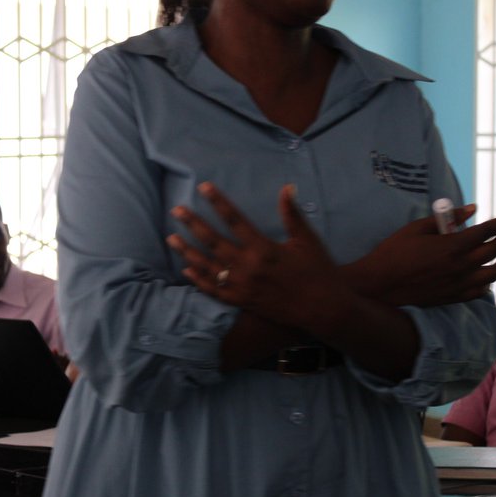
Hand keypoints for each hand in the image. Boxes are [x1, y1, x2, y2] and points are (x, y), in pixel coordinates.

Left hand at [167, 182, 352, 336]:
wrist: (323, 309)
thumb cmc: (318, 271)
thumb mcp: (307, 240)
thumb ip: (292, 215)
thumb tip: (286, 188)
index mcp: (264, 248)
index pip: (235, 220)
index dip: (218, 202)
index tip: (204, 188)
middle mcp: (249, 267)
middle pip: (214, 242)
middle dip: (193, 224)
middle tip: (176, 210)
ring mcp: (243, 286)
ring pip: (208, 267)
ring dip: (188, 251)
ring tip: (172, 238)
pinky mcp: (242, 302)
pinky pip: (215, 291)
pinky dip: (199, 280)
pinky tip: (187, 270)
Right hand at [345, 207, 495, 306]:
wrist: (379, 286)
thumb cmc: (394, 252)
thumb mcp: (417, 228)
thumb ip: (447, 219)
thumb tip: (472, 209)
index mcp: (452, 246)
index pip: (486, 232)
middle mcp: (460, 266)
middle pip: (494, 250)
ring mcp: (458, 284)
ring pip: (493, 274)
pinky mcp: (452, 298)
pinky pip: (479, 291)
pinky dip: (489, 283)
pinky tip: (489, 278)